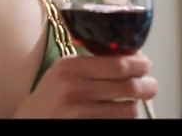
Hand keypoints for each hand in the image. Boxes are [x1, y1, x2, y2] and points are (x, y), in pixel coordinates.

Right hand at [12, 53, 157, 118]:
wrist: (31, 119)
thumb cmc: (51, 94)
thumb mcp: (65, 70)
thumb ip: (92, 62)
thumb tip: (132, 55)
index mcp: (71, 67)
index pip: (118, 64)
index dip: (139, 64)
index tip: (146, 64)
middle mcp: (74, 89)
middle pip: (128, 86)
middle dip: (147, 86)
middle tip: (151, 85)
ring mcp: (79, 112)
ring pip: (128, 109)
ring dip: (135, 105)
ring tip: (132, 102)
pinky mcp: (84, 127)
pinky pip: (118, 123)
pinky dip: (124, 118)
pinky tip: (119, 114)